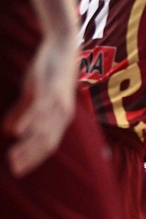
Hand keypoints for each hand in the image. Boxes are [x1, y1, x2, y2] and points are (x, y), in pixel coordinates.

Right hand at [2, 34, 77, 175]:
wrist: (63, 48)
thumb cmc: (49, 73)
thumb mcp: (35, 96)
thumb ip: (23, 114)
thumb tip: (9, 132)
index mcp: (61, 117)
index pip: (49, 145)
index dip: (34, 158)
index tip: (20, 170)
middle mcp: (62, 113)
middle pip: (47, 142)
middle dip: (30, 157)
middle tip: (15, 169)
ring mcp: (56, 102)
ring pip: (42, 129)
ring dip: (27, 145)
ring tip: (13, 157)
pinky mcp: (48, 89)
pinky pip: (37, 109)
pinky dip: (26, 122)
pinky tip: (15, 132)